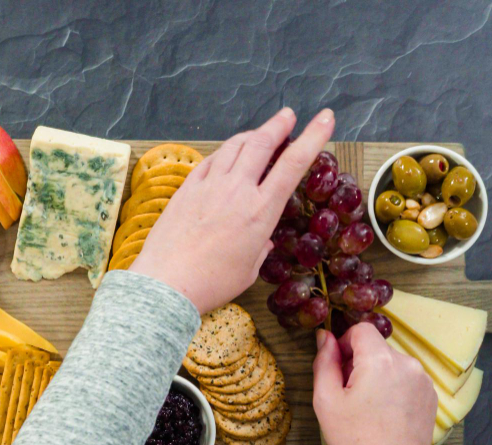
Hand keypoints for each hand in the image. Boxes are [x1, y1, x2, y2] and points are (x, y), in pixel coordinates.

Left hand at [129, 107, 334, 313]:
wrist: (167, 283)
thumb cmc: (211, 283)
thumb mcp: (249, 269)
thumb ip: (260, 248)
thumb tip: (263, 240)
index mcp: (260, 211)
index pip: (293, 164)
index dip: (313, 137)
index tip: (324, 119)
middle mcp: (236, 191)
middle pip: (261, 143)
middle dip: (278, 124)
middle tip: (288, 115)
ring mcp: (209, 186)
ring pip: (234, 146)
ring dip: (251, 133)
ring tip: (260, 132)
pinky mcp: (187, 189)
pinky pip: (210, 160)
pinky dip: (224, 152)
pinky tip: (227, 154)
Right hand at [312, 324, 437, 444]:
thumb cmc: (355, 440)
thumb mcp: (326, 400)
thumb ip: (324, 361)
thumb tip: (326, 337)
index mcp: (380, 360)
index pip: (361, 329)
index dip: (345, 343)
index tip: (338, 368)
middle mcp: (407, 363)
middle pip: (376, 347)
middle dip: (359, 362)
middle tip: (349, 394)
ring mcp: (423, 379)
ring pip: (391, 362)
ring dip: (377, 374)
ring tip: (368, 407)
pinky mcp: (430, 395)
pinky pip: (406, 378)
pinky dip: (393, 387)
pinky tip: (385, 413)